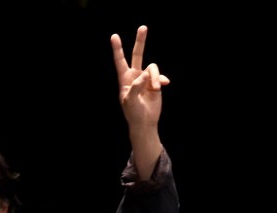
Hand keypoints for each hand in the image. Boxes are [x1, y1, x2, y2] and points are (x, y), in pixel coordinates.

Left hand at [111, 26, 168, 178]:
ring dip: (155, 77)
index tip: (114, 36)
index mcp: (124, 79)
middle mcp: (135, 76)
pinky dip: (161, 80)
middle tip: (143, 27)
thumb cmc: (133, 113)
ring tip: (156, 89)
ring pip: (152, 68)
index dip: (118, 49)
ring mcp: (146, 79)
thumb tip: (144, 75)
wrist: (145, 122)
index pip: (120, 61)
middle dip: (141, 41)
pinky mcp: (155, 83)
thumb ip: (135, 87)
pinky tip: (162, 86)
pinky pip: (160, 76)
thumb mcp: (130, 101)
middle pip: (137, 55)